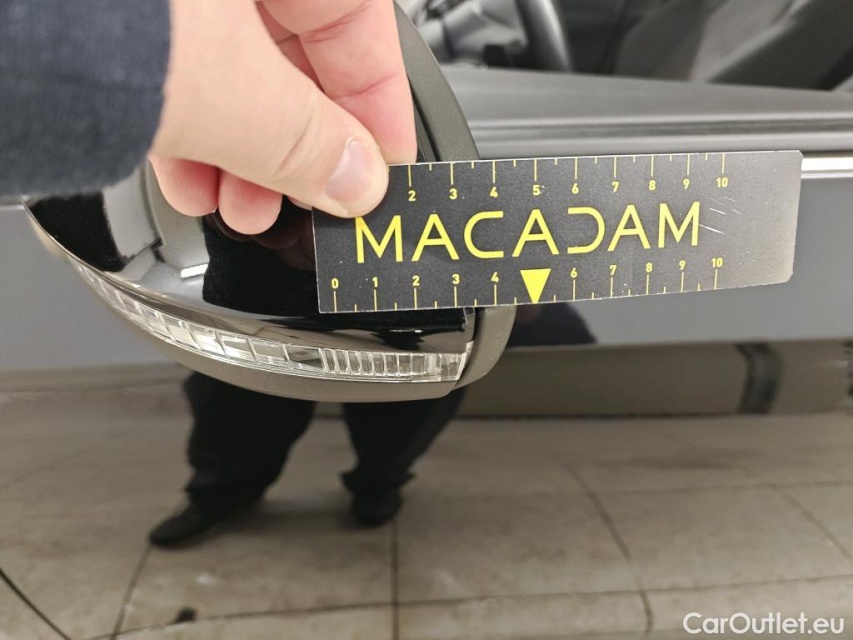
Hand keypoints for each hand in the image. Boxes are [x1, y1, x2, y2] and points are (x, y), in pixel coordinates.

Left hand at [149, 0, 415, 234]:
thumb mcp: (217, 85)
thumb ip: (298, 137)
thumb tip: (356, 179)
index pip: (359, 16)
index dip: (381, 100)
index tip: (384, 167)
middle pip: (296, 52)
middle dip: (298, 146)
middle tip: (309, 201)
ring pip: (232, 71)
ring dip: (242, 155)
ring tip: (243, 210)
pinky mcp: (124, 23)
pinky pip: (173, 74)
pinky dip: (186, 134)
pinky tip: (191, 184)